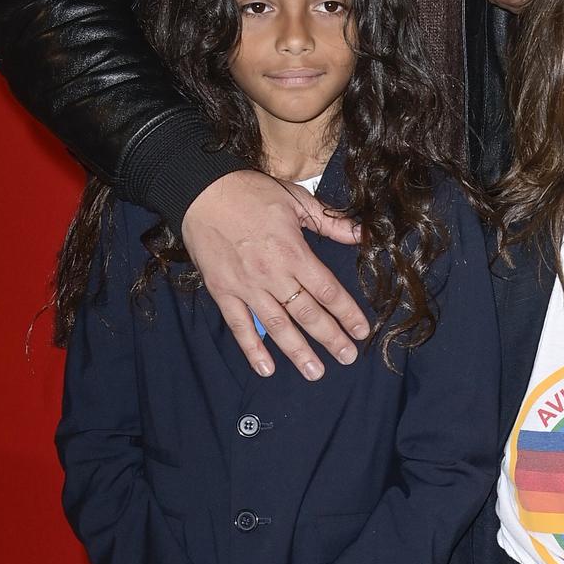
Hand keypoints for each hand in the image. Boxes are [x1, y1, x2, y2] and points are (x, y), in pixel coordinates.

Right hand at [183, 170, 367, 381]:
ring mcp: (246, 286)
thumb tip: (362, 234)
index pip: (327, 290)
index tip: (362, 331)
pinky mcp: (223, 291)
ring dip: (298, 352)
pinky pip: (240, 326)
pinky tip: (266, 368)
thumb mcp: (296, 200)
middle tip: (347, 357)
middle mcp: (272, 274)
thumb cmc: (250, 192)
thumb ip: (331, 223)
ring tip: (315, 372)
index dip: (347, 313)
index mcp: (293, 252)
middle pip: (307, 314)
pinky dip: (252, 349)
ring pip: (277, 326)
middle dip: (330, 338)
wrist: (200, 191)